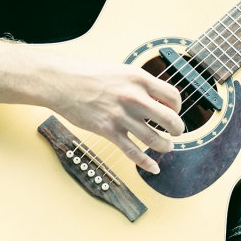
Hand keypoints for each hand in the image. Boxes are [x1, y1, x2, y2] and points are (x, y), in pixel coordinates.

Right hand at [51, 58, 183, 174]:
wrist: (63, 82)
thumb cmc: (91, 74)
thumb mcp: (123, 72)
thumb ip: (141, 85)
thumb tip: (158, 98)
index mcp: (140, 79)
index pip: (173, 97)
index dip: (178, 107)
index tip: (174, 112)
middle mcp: (134, 97)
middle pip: (170, 120)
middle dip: (177, 130)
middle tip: (175, 132)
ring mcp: (121, 116)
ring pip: (154, 139)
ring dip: (165, 146)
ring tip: (166, 146)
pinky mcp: (108, 131)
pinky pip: (133, 152)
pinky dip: (146, 163)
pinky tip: (154, 168)